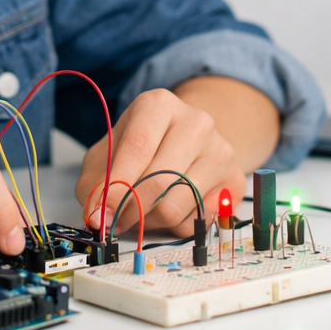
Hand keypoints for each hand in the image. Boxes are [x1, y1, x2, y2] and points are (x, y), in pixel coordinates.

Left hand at [74, 79, 278, 238]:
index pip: (138, 148)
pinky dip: (176, 224)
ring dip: (151, 219)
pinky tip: (172, 207)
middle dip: (130, 209)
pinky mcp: (234, 178)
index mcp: (159, 105)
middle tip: (117, 218)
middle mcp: (196, 121)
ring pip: (176, 205)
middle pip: (159, 180)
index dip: (116, 186)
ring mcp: (220, 149)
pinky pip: (197, 219)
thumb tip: (97, 217)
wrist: (186, 139)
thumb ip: (95, 183)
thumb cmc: (139, 147)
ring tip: (145, 208)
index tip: (101, 212)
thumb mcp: (107, 154)